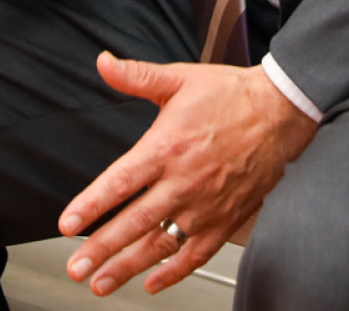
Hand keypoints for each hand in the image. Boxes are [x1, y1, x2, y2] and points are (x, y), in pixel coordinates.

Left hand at [57, 53, 317, 296]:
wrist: (280, 111)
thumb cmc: (231, 95)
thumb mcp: (179, 78)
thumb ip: (137, 76)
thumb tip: (104, 63)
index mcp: (168, 147)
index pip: (121, 182)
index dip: (92, 205)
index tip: (68, 225)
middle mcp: (185, 181)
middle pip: (135, 222)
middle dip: (101, 249)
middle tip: (75, 268)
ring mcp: (206, 206)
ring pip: (162, 244)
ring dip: (129, 267)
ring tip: (101, 284)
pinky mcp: (226, 220)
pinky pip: (197, 254)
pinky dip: (174, 272)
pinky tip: (153, 282)